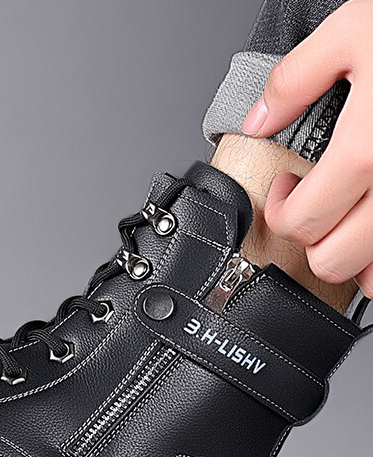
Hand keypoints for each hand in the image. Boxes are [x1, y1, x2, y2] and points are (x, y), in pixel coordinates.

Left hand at [242, 0, 372, 297]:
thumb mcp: (354, 30)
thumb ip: (294, 79)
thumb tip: (259, 120)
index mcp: (368, 149)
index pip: (300, 222)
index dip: (280, 210)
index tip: (286, 190)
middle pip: (334, 261)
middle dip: (313, 238)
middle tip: (315, 205)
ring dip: (357, 255)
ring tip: (352, 216)